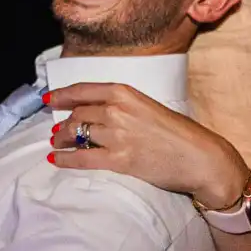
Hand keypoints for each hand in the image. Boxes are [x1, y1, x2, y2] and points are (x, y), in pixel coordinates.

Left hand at [48, 83, 250, 209]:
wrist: (201, 158)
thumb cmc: (179, 133)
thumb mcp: (148, 107)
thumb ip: (122, 106)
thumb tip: (94, 113)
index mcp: (125, 92)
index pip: (83, 91)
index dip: (62, 95)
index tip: (49, 99)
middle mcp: (117, 110)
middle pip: (78, 114)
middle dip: (63, 123)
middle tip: (56, 131)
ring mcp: (117, 135)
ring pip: (76, 134)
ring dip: (62, 139)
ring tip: (57, 143)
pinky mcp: (119, 160)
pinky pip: (82, 158)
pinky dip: (66, 159)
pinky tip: (57, 159)